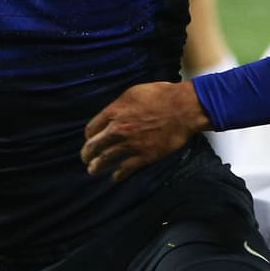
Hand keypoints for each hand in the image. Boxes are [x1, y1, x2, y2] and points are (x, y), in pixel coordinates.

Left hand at [81, 81, 207, 181]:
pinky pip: (125, 169)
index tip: (89, 139)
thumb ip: (119, 105)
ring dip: (97, 166)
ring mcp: (130, 144)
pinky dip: (118, 175)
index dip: (88, 136)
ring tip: (93, 170)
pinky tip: (115, 178)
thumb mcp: (134, 92)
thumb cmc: (161, 95)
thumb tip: (113, 112)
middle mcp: (118, 129)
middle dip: (87, 154)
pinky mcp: (144, 156)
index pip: (91, 128)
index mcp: (114, 112)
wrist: (183, 109)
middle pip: (94, 145)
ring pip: (106, 159)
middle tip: (86, 158)